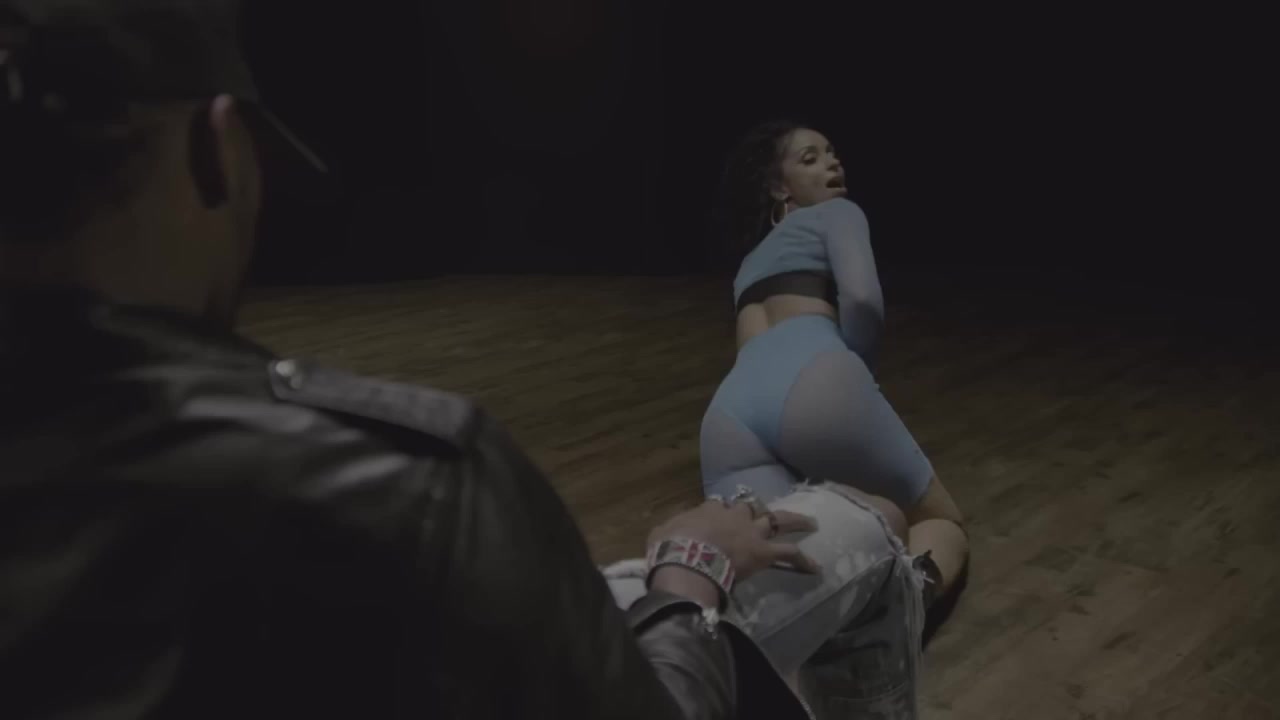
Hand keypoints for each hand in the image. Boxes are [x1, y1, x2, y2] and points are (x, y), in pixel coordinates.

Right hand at [648, 496, 819, 581]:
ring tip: (813, 523)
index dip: (720, 512)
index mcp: (708, 511)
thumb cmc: (671, 547)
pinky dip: (803, 560)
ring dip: (796, 521)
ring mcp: (752, 532)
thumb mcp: (662, 532)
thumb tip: (668, 530)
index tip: (719, 517)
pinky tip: (816, 568)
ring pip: (779, 520)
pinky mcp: (764, 552)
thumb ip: (670, 528)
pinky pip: (789, 554)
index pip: (717, 506)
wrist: (688, 560)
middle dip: (756, 510)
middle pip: (750, 507)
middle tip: (763, 513)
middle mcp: (734, 516)